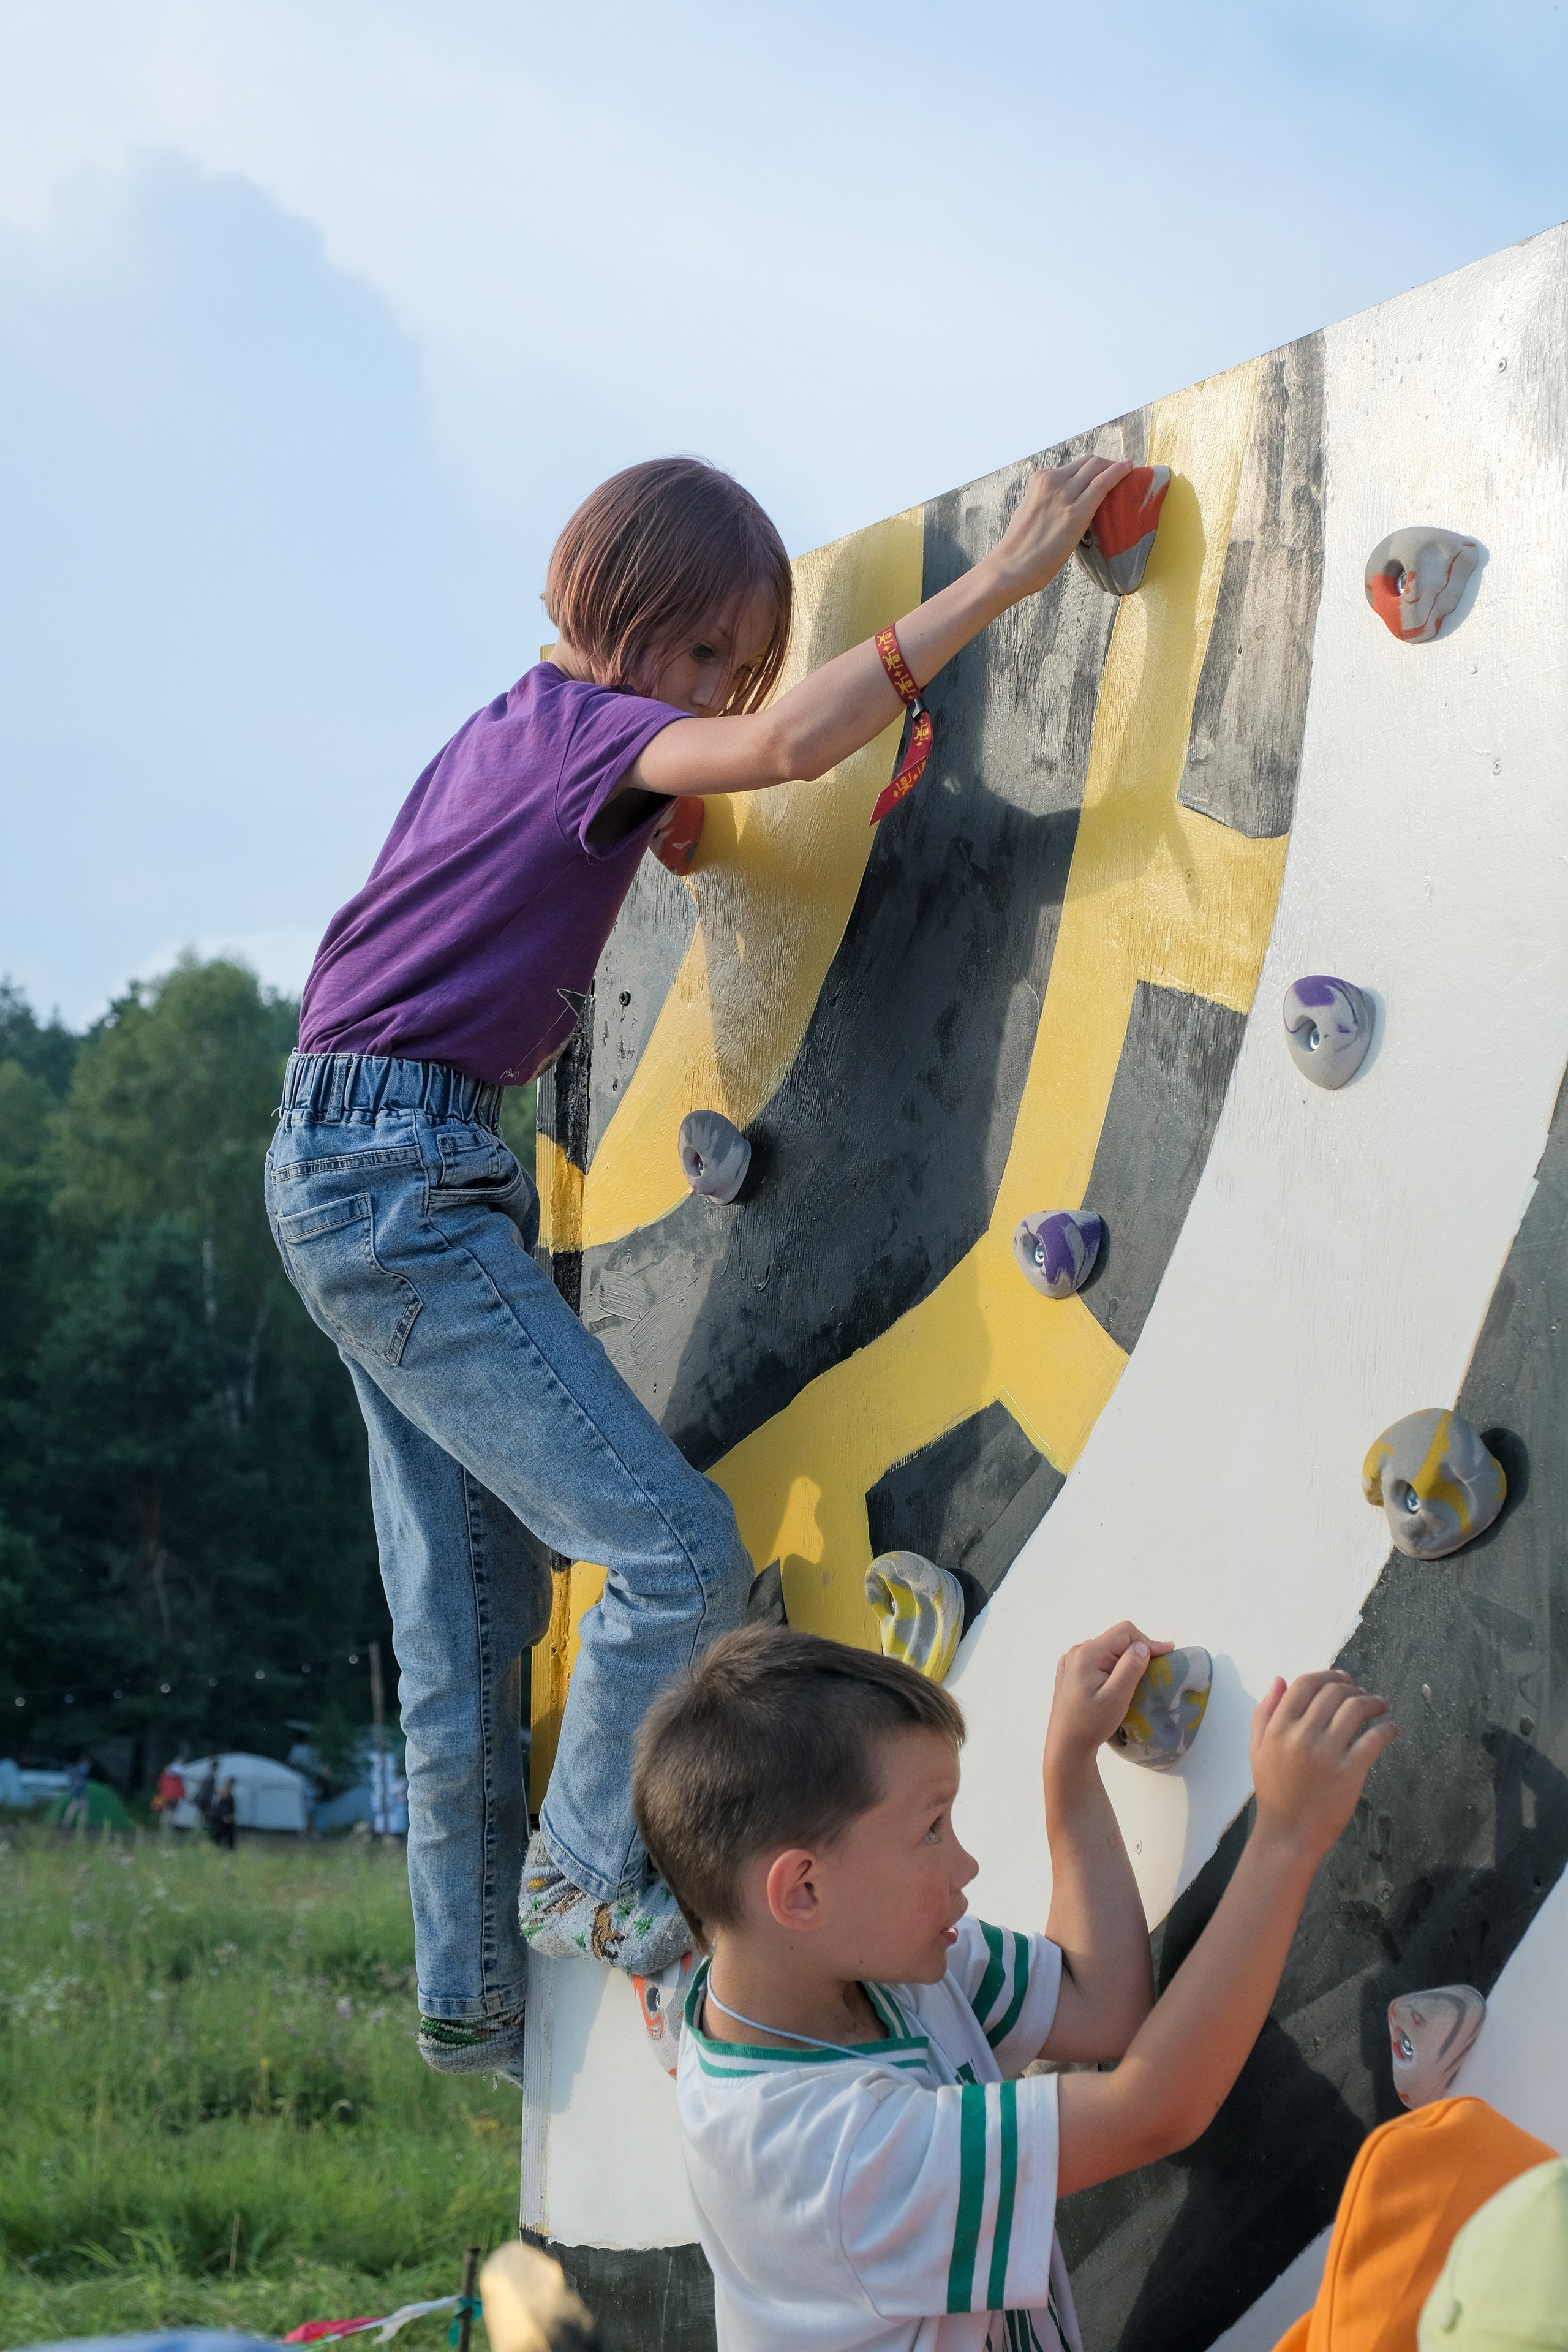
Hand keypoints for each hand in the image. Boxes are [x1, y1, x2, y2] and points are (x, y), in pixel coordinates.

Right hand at [985, 457, 1133, 600]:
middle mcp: (1052, 481)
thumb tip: (1060, 505)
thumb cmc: (1019, 548)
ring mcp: (1065, 495)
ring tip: (1127, 474)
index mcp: (1039, 480)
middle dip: (1107, 465)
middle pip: (1088, 462)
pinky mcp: (1077, 512)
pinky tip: (1130, 469)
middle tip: (1120, 474)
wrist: (1011, 567)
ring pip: (1097, 468)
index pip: (1073, 466)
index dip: (1093, 468)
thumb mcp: (1029, 511)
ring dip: (1115, 467)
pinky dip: (1119, 472)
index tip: (1104, 473)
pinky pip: (1103, 483)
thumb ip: (1045, 501)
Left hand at [1043, 1621, 1173, 1787]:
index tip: (1166, 1656)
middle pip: (1116, 1639)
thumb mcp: (1116, 1697)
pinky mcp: (1070, 1672)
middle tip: (1155, 1669)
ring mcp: (1071, 1661)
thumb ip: (1130, 1668)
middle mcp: (1077, 1652)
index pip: (1124, 1633)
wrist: (1066, 1745)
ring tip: (1138, 1676)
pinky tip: (1118, 1681)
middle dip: (1137, 1650)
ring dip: (1125, 1658)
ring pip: (1107, 1649)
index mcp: (1087, 1653)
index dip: (1147, 1642)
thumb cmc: (1091, 1723)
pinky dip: (1112, 1665)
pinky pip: (1097, 1659)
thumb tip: (1142, 1645)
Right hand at [1250, 1670, 1397, 1865]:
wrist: (1288, 1834)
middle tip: (1364, 1693)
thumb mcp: (1258, 1749)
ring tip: (1381, 1706)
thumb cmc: (1273, 1791)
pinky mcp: (1350, 1771)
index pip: (1306, 1684)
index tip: (1345, 1677)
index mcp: (1279, 1727)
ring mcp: (1327, 1752)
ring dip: (1373, 1701)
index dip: (1328, 1675)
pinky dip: (1387, 1729)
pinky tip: (1391, 1728)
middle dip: (1353, 1687)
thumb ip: (1265, 1713)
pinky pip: (1374, 1739)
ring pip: (1355, 1709)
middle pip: (1333, 1692)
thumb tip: (1279, 1680)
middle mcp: (1302, 1734)